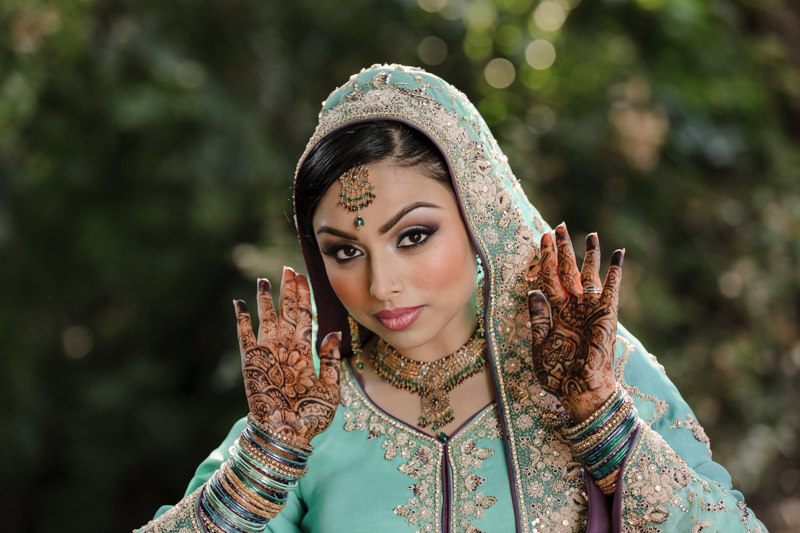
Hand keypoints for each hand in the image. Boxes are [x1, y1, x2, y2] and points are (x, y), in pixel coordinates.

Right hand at [234, 266, 341, 445]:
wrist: (289, 436)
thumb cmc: (311, 417)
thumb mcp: (330, 387)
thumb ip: (329, 359)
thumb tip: (333, 331)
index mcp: (304, 353)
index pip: (305, 317)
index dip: (304, 296)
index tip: (302, 276)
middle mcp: (286, 349)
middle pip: (287, 312)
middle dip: (288, 291)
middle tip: (288, 269)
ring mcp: (268, 354)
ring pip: (267, 319)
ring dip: (266, 300)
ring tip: (265, 280)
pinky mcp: (252, 362)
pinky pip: (245, 336)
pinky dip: (242, 320)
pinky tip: (241, 303)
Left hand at [527, 223, 623, 422]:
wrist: (581, 391)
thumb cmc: (559, 374)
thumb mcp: (540, 346)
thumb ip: (538, 318)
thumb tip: (533, 291)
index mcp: (555, 312)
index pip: (548, 279)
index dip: (545, 259)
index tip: (542, 239)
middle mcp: (573, 307)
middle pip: (566, 271)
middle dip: (562, 249)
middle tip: (558, 227)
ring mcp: (590, 309)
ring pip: (589, 275)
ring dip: (589, 255)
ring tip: (590, 234)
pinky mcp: (607, 314)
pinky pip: (612, 288)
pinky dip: (616, 271)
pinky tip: (619, 253)